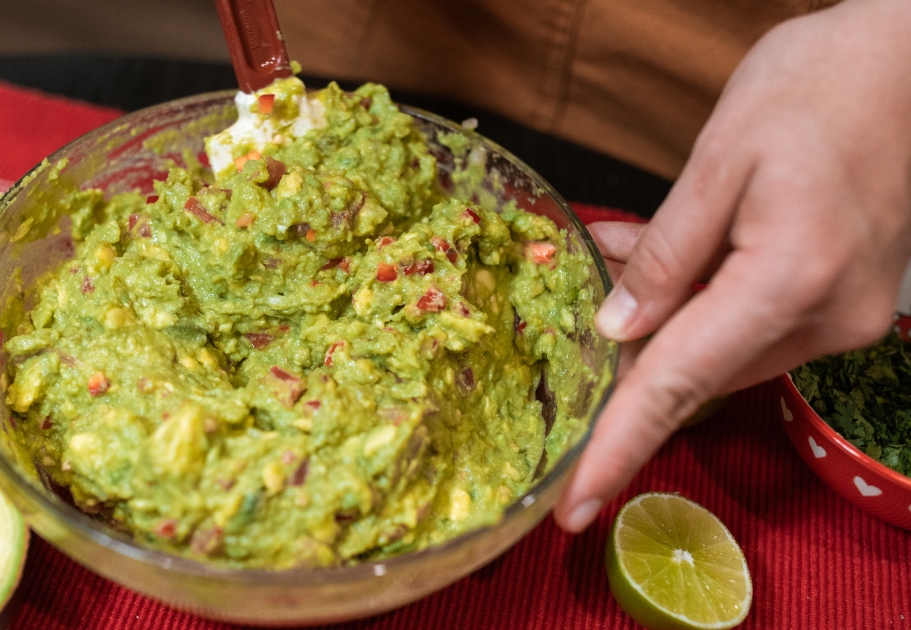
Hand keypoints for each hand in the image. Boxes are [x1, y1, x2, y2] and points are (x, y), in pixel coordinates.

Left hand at [554, 0, 910, 532]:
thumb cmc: (819, 88)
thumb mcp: (718, 159)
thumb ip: (664, 255)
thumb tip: (617, 331)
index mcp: (786, 281)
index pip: (677, 386)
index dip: (617, 449)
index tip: (573, 508)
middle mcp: (823, 318)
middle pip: (694, 371)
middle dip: (625, 351)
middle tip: (576, 291)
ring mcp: (841, 316)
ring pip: (718, 349)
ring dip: (660, 320)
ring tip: (618, 248)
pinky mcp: (841, 303)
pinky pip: (749, 324)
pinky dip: (700, 303)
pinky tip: (666, 259)